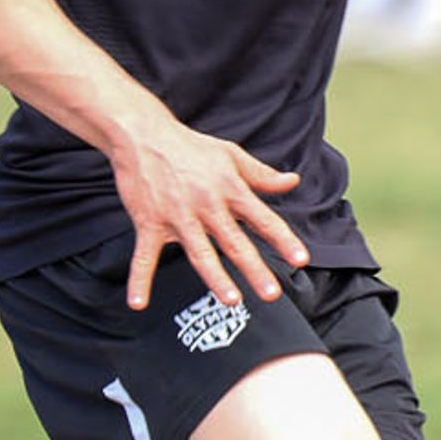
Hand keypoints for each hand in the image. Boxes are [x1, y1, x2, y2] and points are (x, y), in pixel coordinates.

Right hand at [110, 104, 309, 312]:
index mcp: (230, 188)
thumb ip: (262, 175)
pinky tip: (139, 302)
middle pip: (234, 241)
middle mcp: (207, 204)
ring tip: (231, 300)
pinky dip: (140, 279)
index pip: (263, 218)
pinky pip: (144, 255)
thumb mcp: (231, 155)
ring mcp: (177, 216)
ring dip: (215, 277)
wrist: (143, 136)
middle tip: (271, 294)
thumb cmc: (191, 147)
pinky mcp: (149, 222)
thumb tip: (293, 182)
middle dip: (254, 268)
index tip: (301, 260)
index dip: (283, 239)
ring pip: (199, 251)